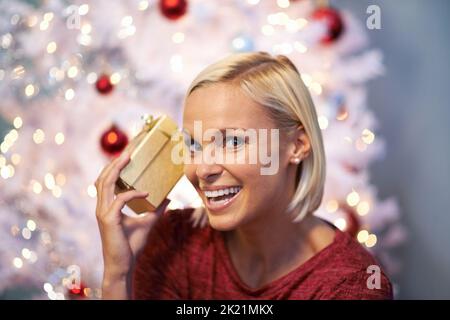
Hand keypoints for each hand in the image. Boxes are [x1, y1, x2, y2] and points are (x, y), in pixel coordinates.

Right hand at [94, 152, 169, 297]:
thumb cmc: (131, 246)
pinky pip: (120, 200)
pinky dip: (133, 194)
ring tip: (128, 157)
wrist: (123, 265)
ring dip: (116, 169)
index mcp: (108, 206)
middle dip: (114, 162)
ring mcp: (103, 213)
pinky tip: (147, 193)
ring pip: (105, 184)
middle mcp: (102, 207)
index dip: (114, 167)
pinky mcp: (109, 220)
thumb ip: (156, 209)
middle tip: (129, 149)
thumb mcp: (147, 222)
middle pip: (103, 178)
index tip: (127, 154)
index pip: (107, 181)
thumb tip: (168, 197)